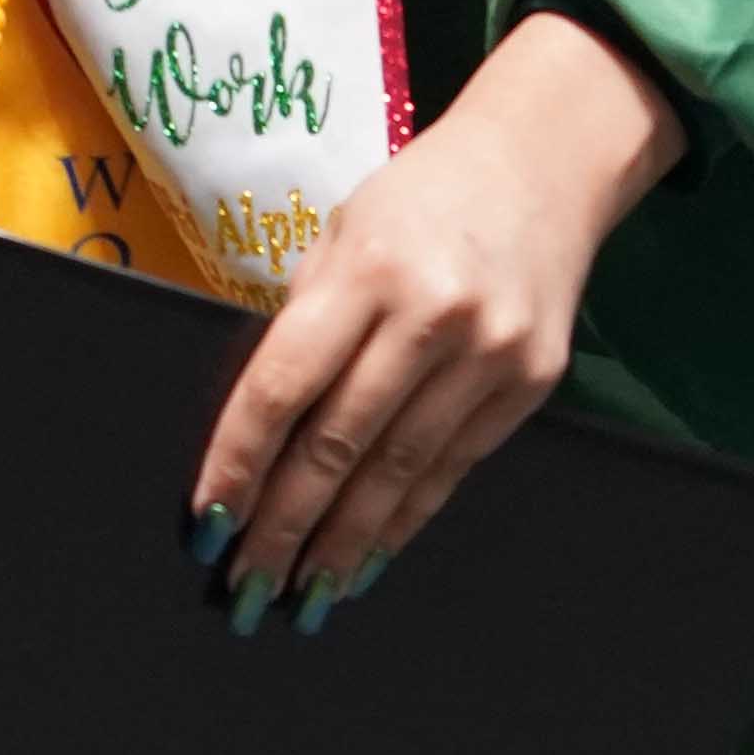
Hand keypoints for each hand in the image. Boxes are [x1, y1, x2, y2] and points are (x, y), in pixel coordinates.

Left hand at [188, 12, 681, 624]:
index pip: (283, 388)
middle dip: (284, 527)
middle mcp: (431, 314)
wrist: (546, 160)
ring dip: (345, 545)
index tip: (208, 522)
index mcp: (368, 269)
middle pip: (338, 445)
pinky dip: (407, 519)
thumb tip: (258, 434)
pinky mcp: (531, 381)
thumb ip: (306, 320)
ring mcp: (489, 352)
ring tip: (305, 594)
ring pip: (399, 472)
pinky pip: (453, 467)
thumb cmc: (423, 196)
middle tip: (245, 587)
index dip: (237, 463)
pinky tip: (372, 555)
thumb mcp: (344, 232)